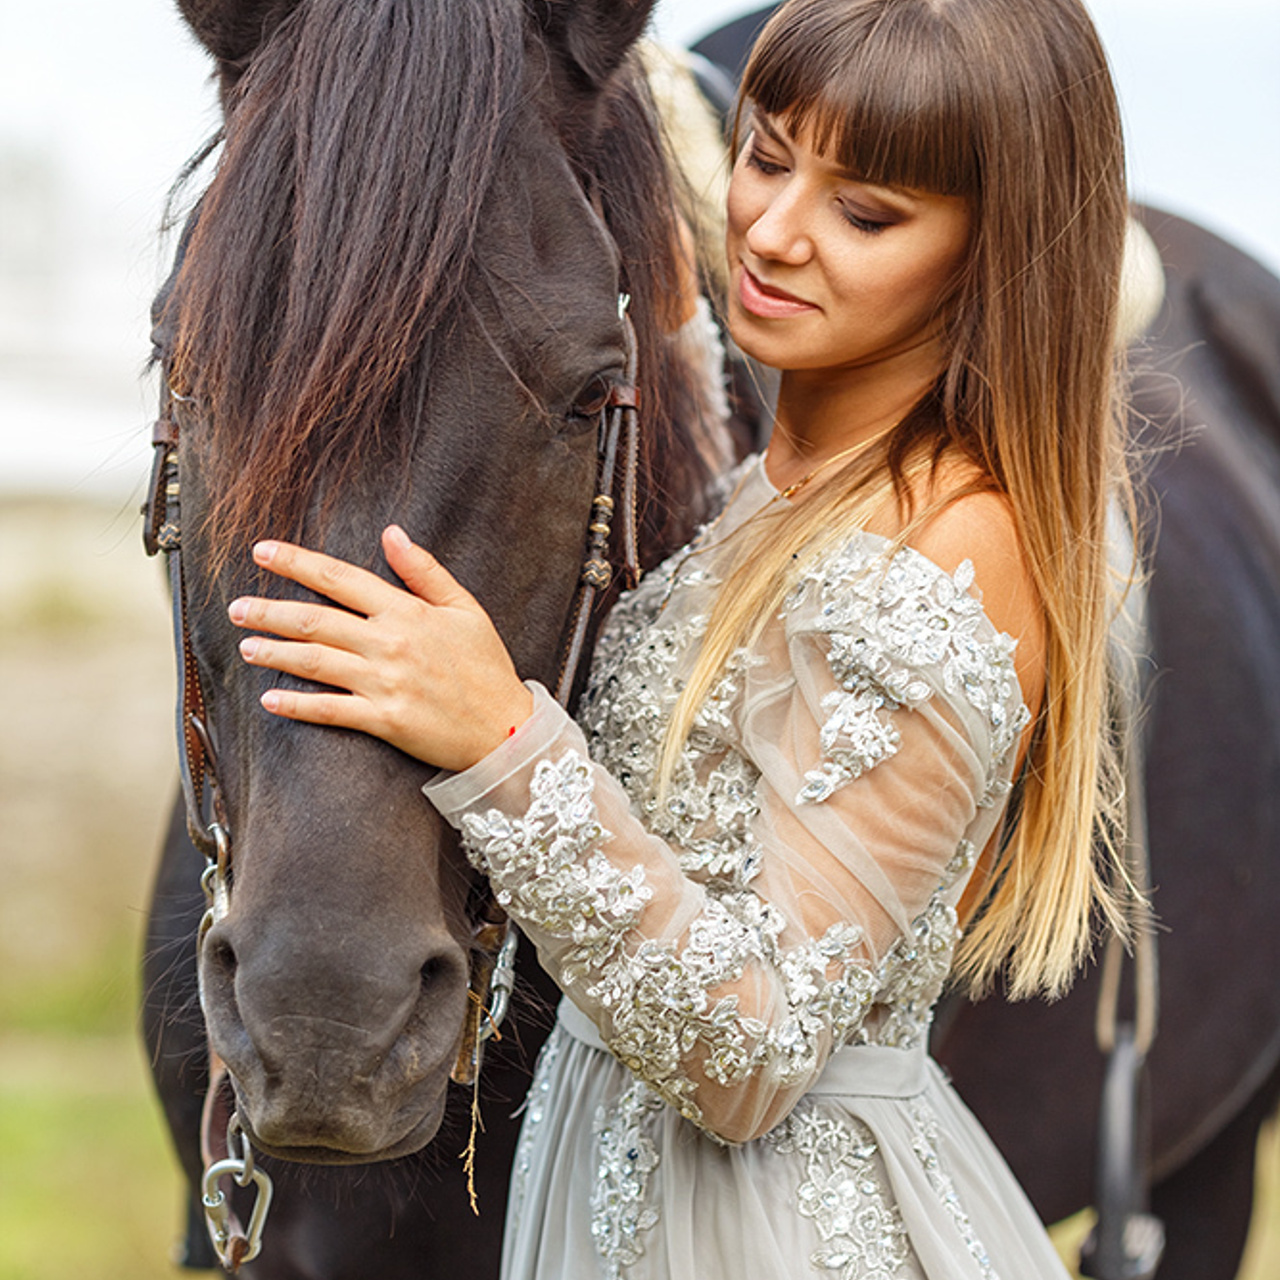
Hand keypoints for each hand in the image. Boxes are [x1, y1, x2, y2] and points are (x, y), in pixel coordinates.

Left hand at [227, 526, 533, 771]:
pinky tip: (271, 698)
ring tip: (245, 646)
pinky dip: (298, 704)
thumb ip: (425, 571)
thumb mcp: (466, 609)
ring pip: (315, 662)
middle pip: (316, 620)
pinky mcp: (384, 719)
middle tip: (236, 607)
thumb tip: (391, 533)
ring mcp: (385, 683)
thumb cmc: (487, 667)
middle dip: (270, 611)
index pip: (341, 579)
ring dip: (274, 652)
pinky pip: (330, 710)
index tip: (262, 552)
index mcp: (407, 612)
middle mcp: (390, 643)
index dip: (297, 563)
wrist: (505, 727)